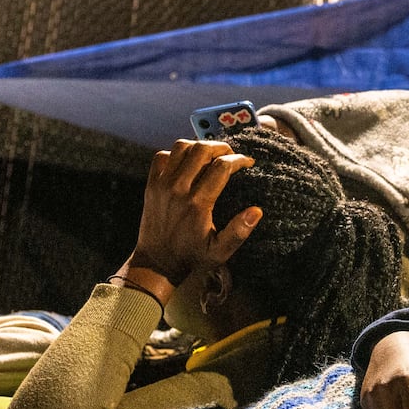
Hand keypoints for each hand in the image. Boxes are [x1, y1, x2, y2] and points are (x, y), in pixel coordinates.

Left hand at [123, 140, 260, 304]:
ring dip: (199, 146)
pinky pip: (162, 156)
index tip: (248, 163)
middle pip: (202, 150)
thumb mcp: (220, 252)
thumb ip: (239, 232)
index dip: (239, 160)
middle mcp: (178, 189)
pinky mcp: (151, 185)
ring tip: (211, 155)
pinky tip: (188, 162)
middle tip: (231, 155)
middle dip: (222, 147)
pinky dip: (176, 154)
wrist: (156, 262)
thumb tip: (257, 211)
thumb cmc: (191, 257)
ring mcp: (162, 185)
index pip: (222, 167)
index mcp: (198, 204)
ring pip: (181, 147)